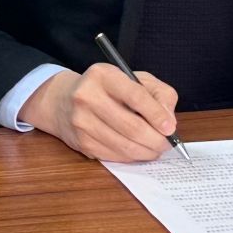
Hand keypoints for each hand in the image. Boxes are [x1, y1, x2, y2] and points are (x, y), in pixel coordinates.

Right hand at [21, 64, 179, 162]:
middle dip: (156, 140)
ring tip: (155, 149)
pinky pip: (115, 156)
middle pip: (132, 126)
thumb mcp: (133, 78)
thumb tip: (169, 121)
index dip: (157, 114)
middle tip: (167, 144)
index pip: (135, 96)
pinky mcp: (81, 143)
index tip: (170, 128)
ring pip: (125, 146)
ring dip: (147, 152)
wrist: (62, 101)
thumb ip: (158, 93)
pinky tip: (137, 150)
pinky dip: (132, 157)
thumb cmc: (105, 89)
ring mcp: (82, 122)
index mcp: (103, 75)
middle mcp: (88, 96)